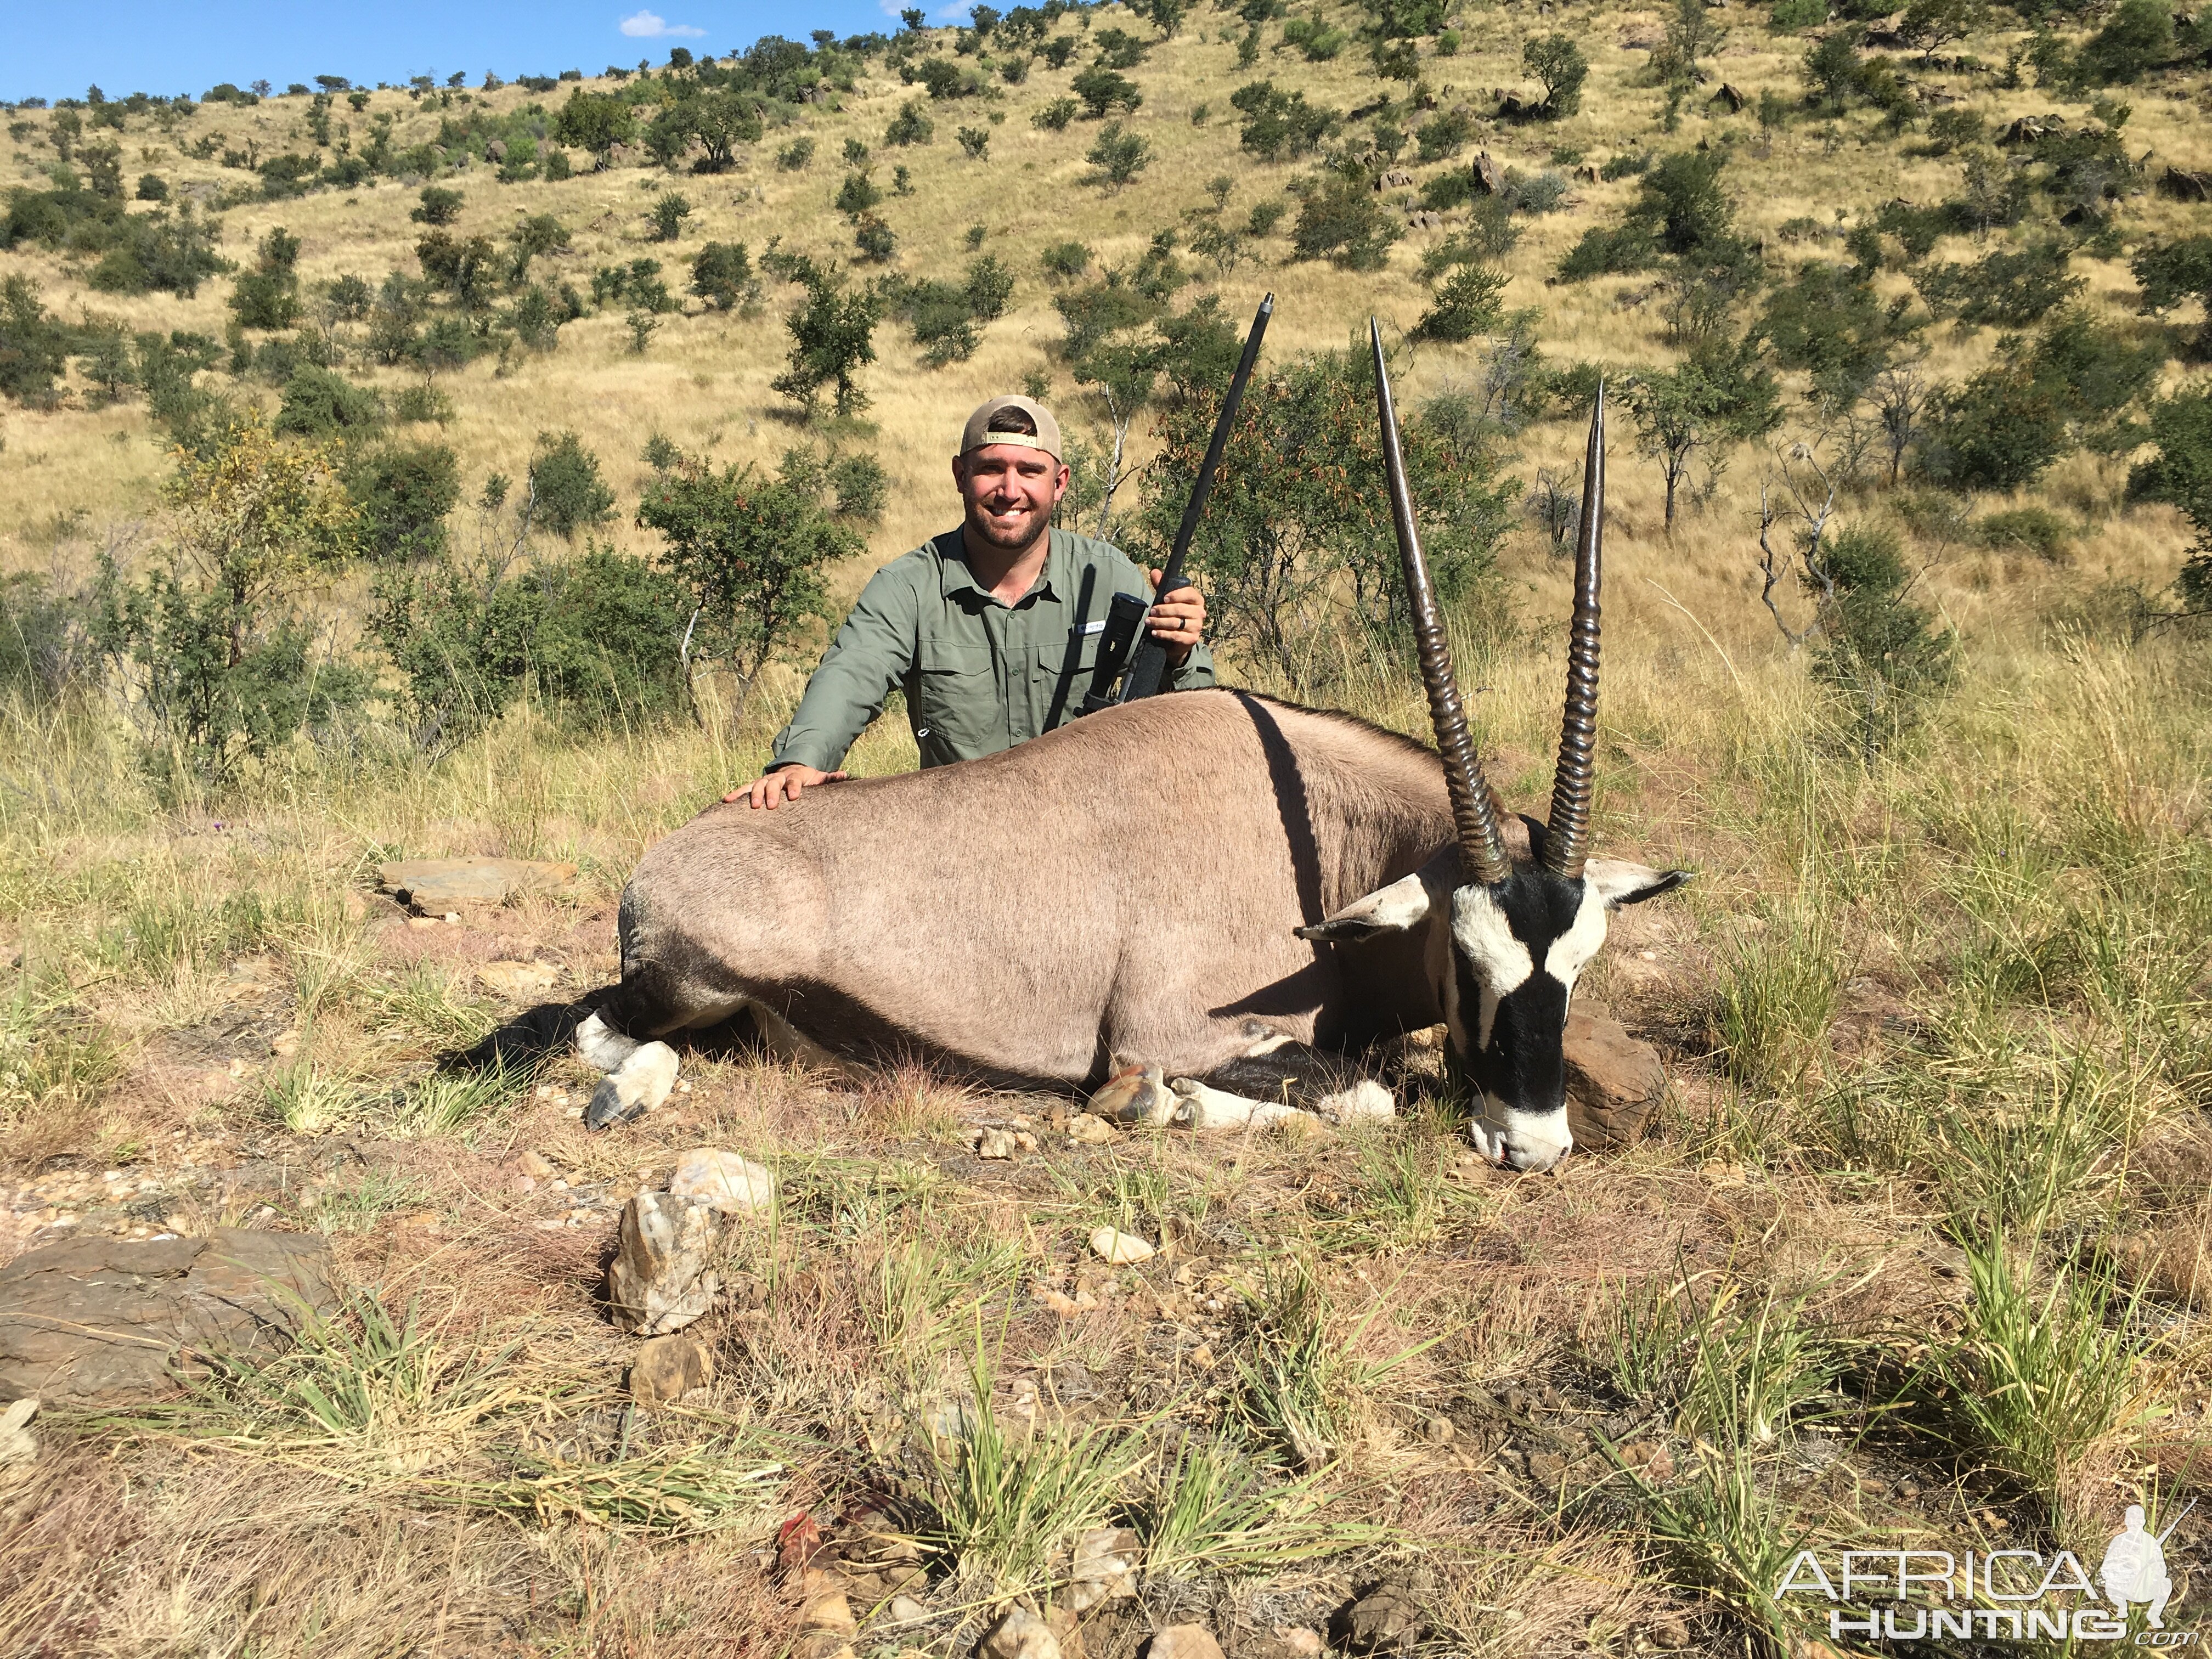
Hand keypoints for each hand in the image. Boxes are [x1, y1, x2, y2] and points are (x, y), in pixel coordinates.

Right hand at [728, 765, 845, 809]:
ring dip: (754, 794)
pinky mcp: (756, 786)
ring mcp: (766, 781)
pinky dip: (736, 794)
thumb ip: (829, 778)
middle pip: (773, 783)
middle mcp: (778, 777)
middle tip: (771, 805)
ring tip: (753, 806)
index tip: (794, 796)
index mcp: (795, 776)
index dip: (794, 787)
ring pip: (758, 785)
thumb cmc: (807, 780)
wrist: (792, 771)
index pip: (794, 780)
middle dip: (772, 792)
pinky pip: (744, 789)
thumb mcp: (818, 778)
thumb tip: (843, 775)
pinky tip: (726, 800)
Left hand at [1146, 568, 1205, 663]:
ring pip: (1176, 622)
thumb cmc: (1175, 615)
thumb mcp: (1168, 599)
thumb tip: (1155, 571)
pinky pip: (1176, 635)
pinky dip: (1163, 633)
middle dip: (1163, 610)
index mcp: (1197, 600)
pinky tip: (1155, 632)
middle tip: (1151, 611)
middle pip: (1180, 609)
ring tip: (1149, 621)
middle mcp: (1200, 612)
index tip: (1164, 598)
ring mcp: (1197, 626)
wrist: (1180, 639)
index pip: (1189, 593)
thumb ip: (1162, 585)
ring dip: (1160, 622)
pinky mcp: (1192, 638)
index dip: (1176, 595)